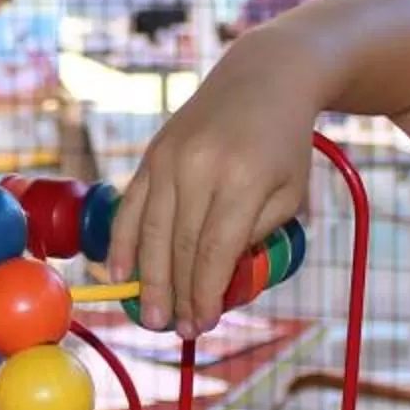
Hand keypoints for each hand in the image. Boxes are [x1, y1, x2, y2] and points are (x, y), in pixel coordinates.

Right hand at [103, 44, 323, 333]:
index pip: (215, 251)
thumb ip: (255, 234)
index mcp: (242, 179)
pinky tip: (119, 274)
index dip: (206, 293)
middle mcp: (199, 168)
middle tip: (178, 330)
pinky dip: (122, 243)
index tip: (203, 323)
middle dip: (178, 294)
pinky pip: (131, 206)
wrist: (264, 79)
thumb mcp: (290, 192)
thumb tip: (215, 278)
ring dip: (149, 279)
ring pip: (151, 231)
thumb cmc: (283, 144)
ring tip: (152, 316)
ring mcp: (170, 159)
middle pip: (180, 246)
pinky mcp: (152, 154)